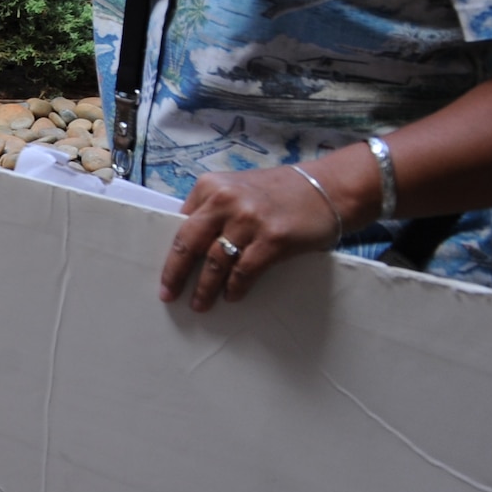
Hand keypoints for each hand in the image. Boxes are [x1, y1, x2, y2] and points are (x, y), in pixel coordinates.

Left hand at [160, 164, 345, 310]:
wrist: (328, 189)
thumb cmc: (279, 193)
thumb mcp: (237, 190)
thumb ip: (214, 210)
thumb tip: (189, 247)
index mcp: (210, 186)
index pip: (180, 224)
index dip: (170, 251)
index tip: (164, 273)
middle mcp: (225, 200)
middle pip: (188, 242)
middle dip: (175, 273)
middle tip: (168, 295)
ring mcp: (248, 219)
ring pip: (214, 261)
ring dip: (205, 287)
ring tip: (199, 304)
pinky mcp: (273, 238)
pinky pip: (245, 270)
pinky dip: (235, 287)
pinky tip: (231, 296)